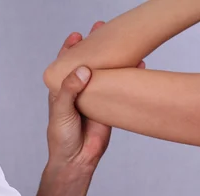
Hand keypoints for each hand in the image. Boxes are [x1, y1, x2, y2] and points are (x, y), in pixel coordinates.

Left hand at [46, 22, 145, 172]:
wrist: (77, 160)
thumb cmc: (61, 138)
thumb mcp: (61, 110)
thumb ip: (70, 90)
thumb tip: (83, 70)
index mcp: (62, 90)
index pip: (66, 64)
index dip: (71, 49)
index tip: (78, 36)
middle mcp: (79, 92)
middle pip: (88, 65)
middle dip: (95, 48)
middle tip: (102, 31)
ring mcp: (96, 99)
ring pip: (106, 76)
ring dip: (113, 61)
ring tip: (123, 44)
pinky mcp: (110, 107)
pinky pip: (119, 90)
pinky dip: (128, 78)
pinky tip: (137, 67)